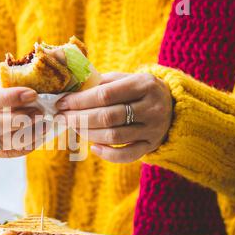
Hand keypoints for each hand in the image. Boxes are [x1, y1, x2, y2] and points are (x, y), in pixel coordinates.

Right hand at [0, 75, 44, 157]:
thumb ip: (3, 83)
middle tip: (39, 112)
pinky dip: (23, 147)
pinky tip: (38, 138)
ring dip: (24, 136)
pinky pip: (3, 153)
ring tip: (44, 126)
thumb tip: (32, 86)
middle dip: (17, 120)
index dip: (8, 98)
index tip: (32, 94)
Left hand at [56, 72, 171, 162]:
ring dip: (88, 134)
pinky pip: (126, 155)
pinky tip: (93, 147)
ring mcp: (153, 129)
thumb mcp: (126, 79)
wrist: (173, 106)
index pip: (105, 95)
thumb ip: (102, 83)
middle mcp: (151, 107)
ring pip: (114, 136)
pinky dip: (107, 154)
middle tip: (61, 118)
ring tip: (73, 129)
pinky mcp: (151, 145)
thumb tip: (71, 92)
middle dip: (79, 118)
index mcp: (144, 84)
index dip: (80, 101)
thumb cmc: (139, 90)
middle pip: (107, 117)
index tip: (62, 103)